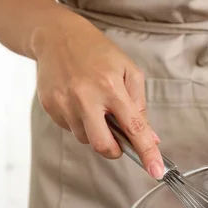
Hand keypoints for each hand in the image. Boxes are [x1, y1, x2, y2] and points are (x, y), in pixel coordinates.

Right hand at [32, 16, 163, 178]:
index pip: (133, 128)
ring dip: (96, 131)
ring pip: (85, 139)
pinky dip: (80, 122)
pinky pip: (70, 129)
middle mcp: (86, 97)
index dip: (147, 152)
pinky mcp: (50, 106)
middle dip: (115, 151)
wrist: (56, 35)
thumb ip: (140, 106)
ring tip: (94, 105)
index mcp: (111, 87)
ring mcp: (65, 103)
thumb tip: (151, 137)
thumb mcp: (129, 71)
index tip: (156, 172)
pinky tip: (79, 101)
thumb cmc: (98, 53)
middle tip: (119, 141)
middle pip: (103, 145)